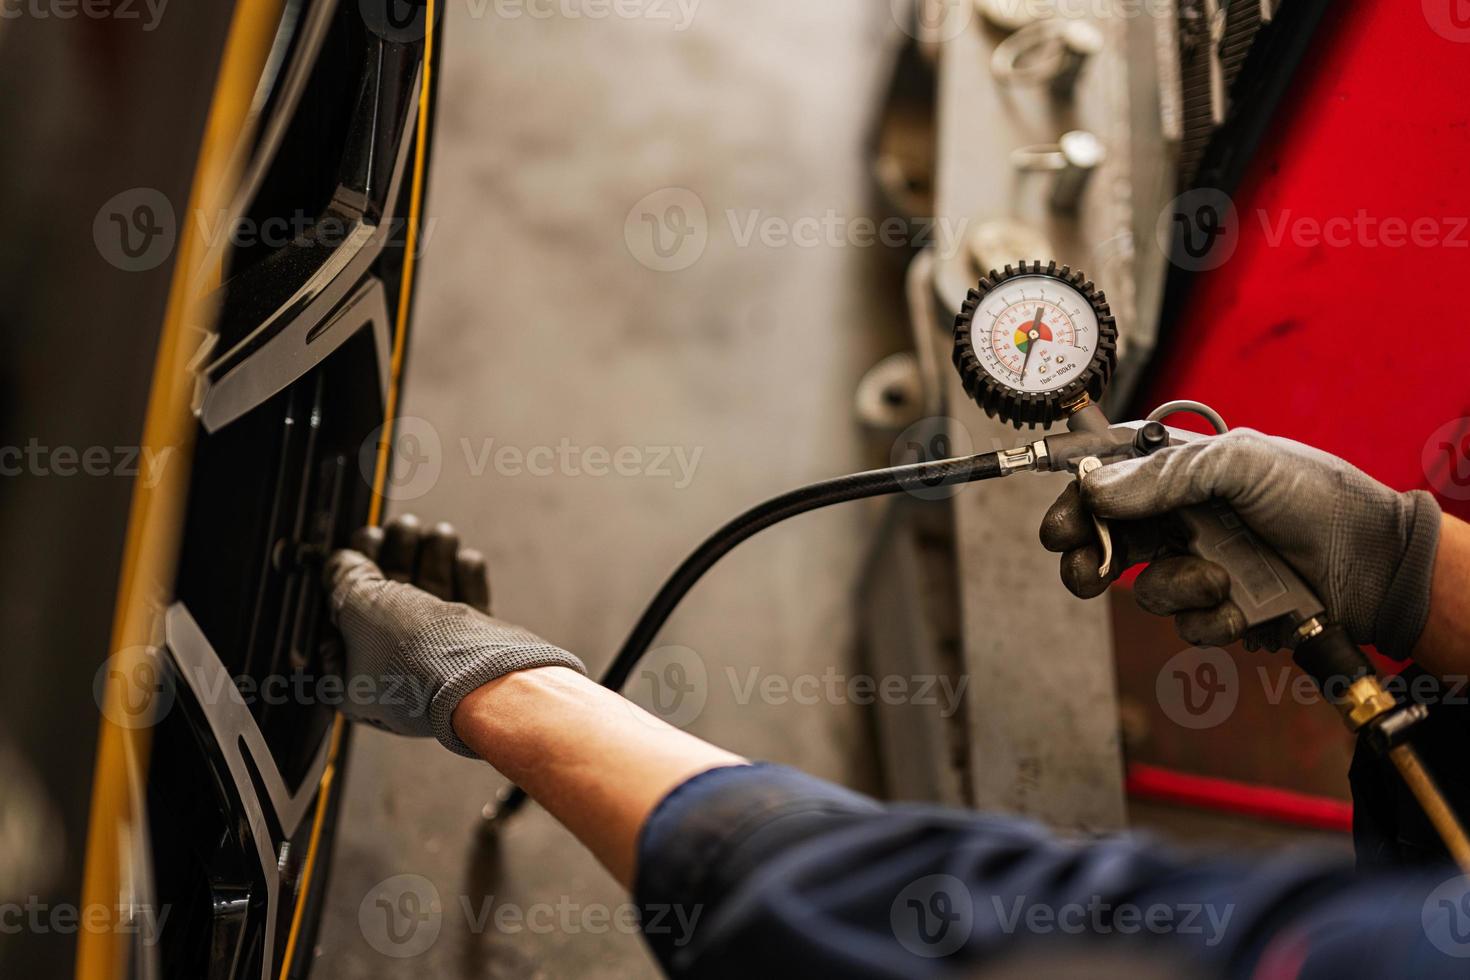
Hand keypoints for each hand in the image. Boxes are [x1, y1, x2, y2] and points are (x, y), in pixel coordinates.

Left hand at [324, 515, 585, 755]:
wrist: (483, 679)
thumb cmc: (414, 656)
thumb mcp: (359, 604)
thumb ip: (345, 577)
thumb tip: (341, 562)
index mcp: (351, 677)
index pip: (341, 617)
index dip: (350, 575)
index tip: (362, 545)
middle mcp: (393, 672)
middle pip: (389, 601)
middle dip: (398, 556)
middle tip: (405, 527)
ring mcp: (436, 659)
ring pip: (430, 597)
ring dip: (435, 558)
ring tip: (441, 533)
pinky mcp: (474, 650)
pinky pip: (467, 606)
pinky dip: (466, 578)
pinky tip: (465, 559)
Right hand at [1040, 429, 1441, 656]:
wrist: (1375, 560)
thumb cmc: (1317, 496)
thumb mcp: (1241, 463)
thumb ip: (1165, 474)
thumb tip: (1095, 489)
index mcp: (1179, 471)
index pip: (1106, 479)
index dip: (1076, 500)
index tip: (1060, 526)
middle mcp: (1181, 517)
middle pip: (1106, 539)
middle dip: (1088, 558)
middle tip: (1085, 571)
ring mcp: (1198, 565)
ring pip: (1145, 589)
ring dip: (1175, 589)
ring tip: (1217, 579)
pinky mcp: (1220, 609)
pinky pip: (1186, 625)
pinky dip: (1210, 619)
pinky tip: (1241, 606)